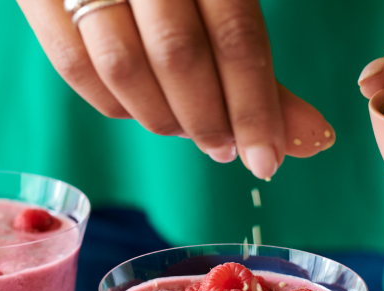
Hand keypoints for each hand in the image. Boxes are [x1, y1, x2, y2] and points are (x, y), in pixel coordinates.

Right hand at [17, 0, 334, 179]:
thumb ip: (252, 60)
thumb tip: (309, 138)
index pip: (237, 37)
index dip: (255, 108)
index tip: (268, 160)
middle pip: (179, 57)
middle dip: (209, 119)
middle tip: (227, 149)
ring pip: (123, 68)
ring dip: (163, 118)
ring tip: (191, 130)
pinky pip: (74, 67)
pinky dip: (113, 103)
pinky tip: (142, 108)